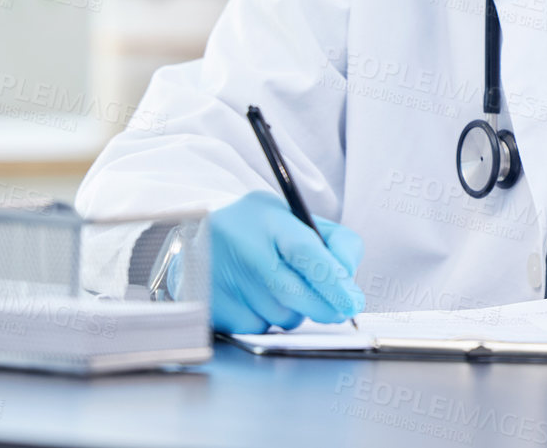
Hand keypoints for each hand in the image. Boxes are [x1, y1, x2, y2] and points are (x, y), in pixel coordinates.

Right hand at [211, 191, 364, 333]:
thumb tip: (348, 287)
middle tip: (338, 309)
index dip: (334, 281)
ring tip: (276, 286)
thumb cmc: (257, 231)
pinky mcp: (212, 307)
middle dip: (325, 307)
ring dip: (294, 312)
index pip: (306, 251)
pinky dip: (266, 320)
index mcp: (267, 218)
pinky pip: (258, 328)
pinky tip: (251, 297)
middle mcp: (241, 247)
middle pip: (296, 293)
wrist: (193, 236)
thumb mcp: (290, 218)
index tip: (353, 302)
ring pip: (281, 316)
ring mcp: (223, 279)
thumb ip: (330, 243)